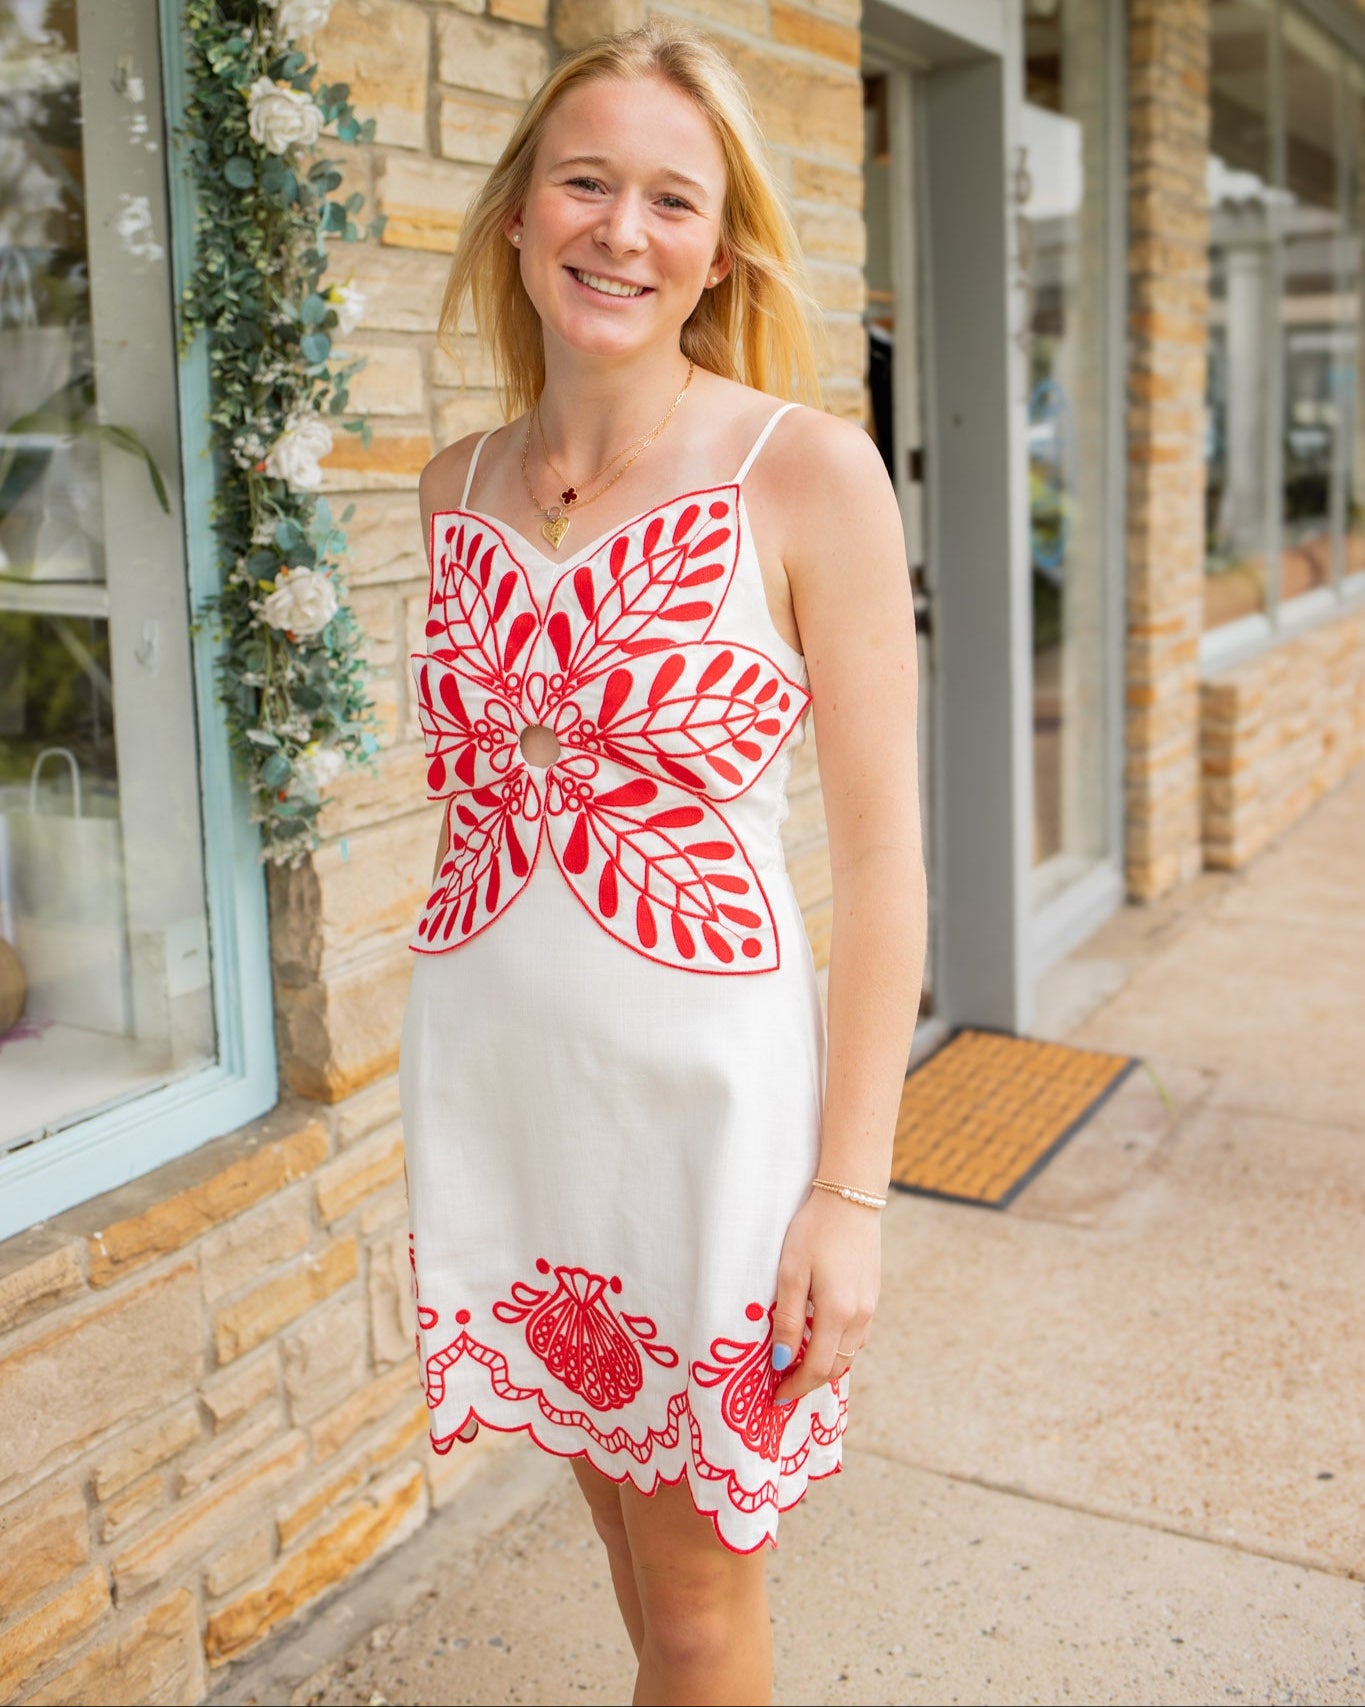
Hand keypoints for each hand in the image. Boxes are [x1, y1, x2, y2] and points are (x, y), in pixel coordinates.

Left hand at [771, 1188, 880, 1403]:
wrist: (850, 1197)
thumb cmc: (813, 1231)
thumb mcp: (791, 1273)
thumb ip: (789, 1321)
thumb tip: (782, 1362)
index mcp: (839, 1312)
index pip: (817, 1368)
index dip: (796, 1387)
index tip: (776, 1396)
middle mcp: (861, 1315)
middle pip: (836, 1366)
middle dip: (810, 1382)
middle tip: (784, 1385)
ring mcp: (871, 1305)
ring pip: (849, 1352)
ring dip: (825, 1365)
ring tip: (799, 1365)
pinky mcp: (874, 1294)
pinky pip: (857, 1335)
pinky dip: (838, 1346)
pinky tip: (821, 1338)